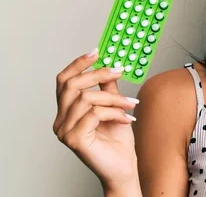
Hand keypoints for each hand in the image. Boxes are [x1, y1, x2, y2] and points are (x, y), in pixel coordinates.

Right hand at [53, 48, 139, 191]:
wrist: (123, 168)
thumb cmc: (118, 141)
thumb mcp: (114, 107)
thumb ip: (107, 88)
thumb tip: (110, 66)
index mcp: (66, 111)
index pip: (63, 81)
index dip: (78, 64)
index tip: (96, 51)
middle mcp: (60, 121)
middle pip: (71, 85)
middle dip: (98, 74)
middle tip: (119, 71)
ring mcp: (64, 131)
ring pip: (86, 98)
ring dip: (114, 98)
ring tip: (131, 104)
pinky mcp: (74, 139)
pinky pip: (95, 114)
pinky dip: (115, 112)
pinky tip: (127, 119)